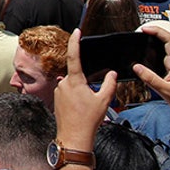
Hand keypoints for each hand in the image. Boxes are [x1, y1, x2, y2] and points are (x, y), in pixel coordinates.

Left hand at [53, 29, 115, 151]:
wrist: (74, 138)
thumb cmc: (88, 120)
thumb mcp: (104, 101)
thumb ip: (110, 84)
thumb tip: (112, 74)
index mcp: (75, 81)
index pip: (73, 56)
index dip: (75, 42)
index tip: (76, 31)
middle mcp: (64, 84)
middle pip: (77, 75)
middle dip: (86, 82)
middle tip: (92, 99)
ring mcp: (59, 92)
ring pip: (73, 85)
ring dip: (81, 91)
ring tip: (86, 108)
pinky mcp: (57, 99)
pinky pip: (68, 93)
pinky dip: (76, 98)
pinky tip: (80, 109)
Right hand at [132, 26, 169, 109]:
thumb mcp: (166, 92)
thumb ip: (151, 79)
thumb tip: (137, 67)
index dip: (158, 32)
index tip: (146, 29)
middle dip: (157, 35)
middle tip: (146, 31)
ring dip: (160, 47)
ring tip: (149, 44)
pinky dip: (163, 55)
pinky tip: (159, 60)